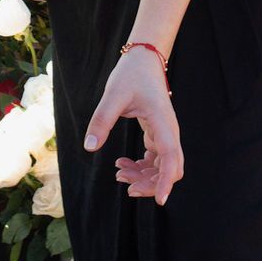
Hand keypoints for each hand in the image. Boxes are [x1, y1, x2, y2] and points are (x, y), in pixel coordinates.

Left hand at [84, 49, 183, 205]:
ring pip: (163, 166)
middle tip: (126, 186)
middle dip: (151, 184)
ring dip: (144, 176)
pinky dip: (142, 167)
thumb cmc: (131, 74)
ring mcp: (165, 134)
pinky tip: (123, 165)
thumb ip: (101, 120)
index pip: (172, 159)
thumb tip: (89, 147)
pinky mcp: (158, 133)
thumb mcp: (113, 96)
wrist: (143, 59)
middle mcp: (169, 132)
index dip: (167, 182)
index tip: (160, 201)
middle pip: (171, 169)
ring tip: (119, 174)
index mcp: (163, 123)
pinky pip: (155, 158)